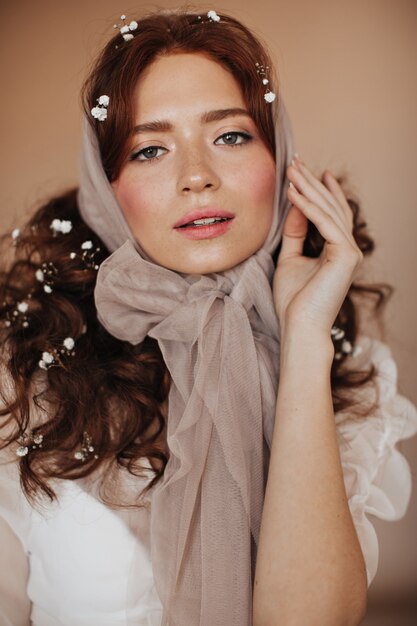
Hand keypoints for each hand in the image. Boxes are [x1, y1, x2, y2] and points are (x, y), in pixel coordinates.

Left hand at [272, 155, 362, 337]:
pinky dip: (307, 206)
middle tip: (297, 160)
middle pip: (331, 208)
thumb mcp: (290, 259)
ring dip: (308, 188)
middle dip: (312, 182)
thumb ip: (295, 234)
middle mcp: (348, 249)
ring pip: (328, 211)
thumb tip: (296, 207)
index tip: (304, 171)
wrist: (299, 327)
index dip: (317, 192)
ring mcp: (350, 252)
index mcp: (337, 251)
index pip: (330, 214)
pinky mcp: (345, 255)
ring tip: (291, 169)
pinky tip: (292, 191)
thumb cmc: (293, 301)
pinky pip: (324, 223)